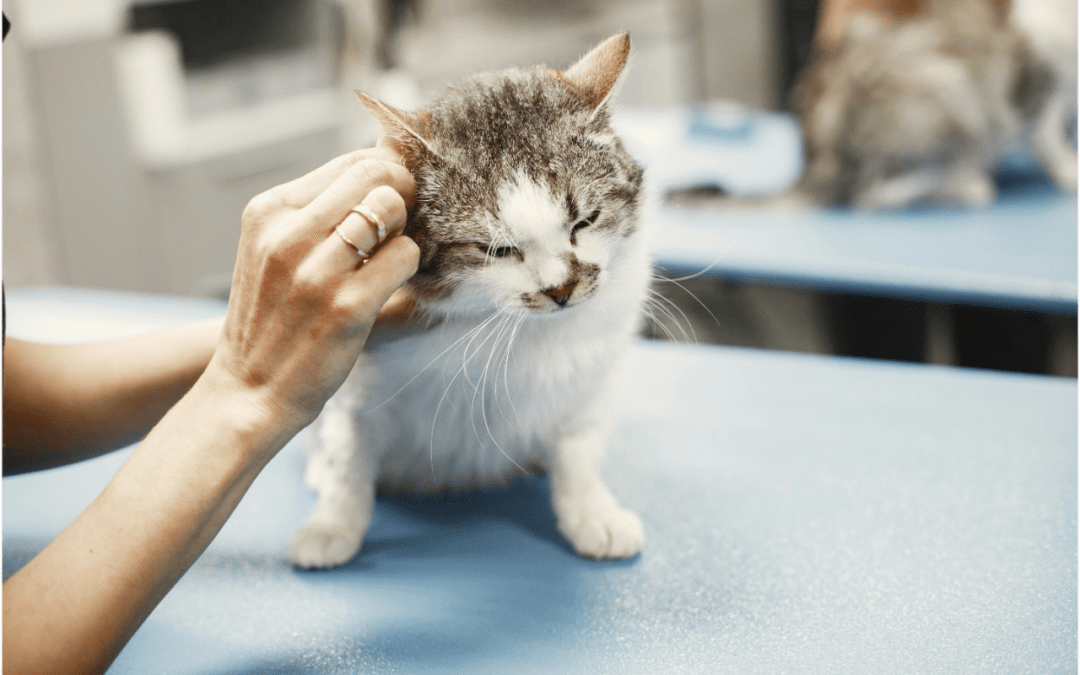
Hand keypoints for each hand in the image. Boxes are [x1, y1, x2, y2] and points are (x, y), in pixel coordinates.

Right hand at [205, 146, 419, 430]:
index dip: (386, 175)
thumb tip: (385, 163)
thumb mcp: (273, 250)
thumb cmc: (273, 317)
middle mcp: (287, 234)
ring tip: (387, 260)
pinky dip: (409, 266)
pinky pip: (405, 255)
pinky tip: (391, 285)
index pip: (350, 163)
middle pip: (375, 176)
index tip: (393, 200)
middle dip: (402, 195)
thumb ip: (318, 211)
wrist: (249, 391)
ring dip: (404, 232)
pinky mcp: (347, 306)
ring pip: (392, 210)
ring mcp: (316, 271)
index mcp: (268, 212)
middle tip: (399, 228)